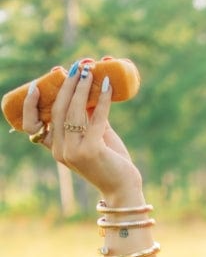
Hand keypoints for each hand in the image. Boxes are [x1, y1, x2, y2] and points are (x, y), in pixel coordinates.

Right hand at [23, 61, 143, 205]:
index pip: (33, 125)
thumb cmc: (110, 162)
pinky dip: (102, 99)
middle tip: (77, 67)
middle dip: (67, 85)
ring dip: (82, 87)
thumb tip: (89, 89)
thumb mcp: (96, 137)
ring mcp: (74, 151)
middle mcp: (61, 151)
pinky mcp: (91, 150)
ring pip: (73, 111)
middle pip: (58, 110)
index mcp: (56, 149)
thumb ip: (89, 117)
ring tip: (90, 70)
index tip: (36, 86)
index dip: (31, 105)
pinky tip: (107, 85)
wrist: (124, 189)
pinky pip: (95, 117)